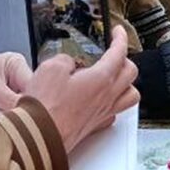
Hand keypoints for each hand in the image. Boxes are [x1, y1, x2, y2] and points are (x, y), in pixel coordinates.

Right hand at [24, 26, 139, 151]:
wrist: (39, 138)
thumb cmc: (45, 108)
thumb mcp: (50, 69)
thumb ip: (64, 60)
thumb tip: (68, 63)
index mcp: (101, 79)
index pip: (119, 52)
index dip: (120, 38)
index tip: (118, 31)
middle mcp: (107, 96)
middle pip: (131, 72)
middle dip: (124, 58)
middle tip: (114, 53)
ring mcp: (103, 113)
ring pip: (130, 94)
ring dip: (126, 82)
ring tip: (115, 76)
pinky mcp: (95, 126)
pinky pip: (115, 112)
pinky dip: (114, 103)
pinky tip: (104, 100)